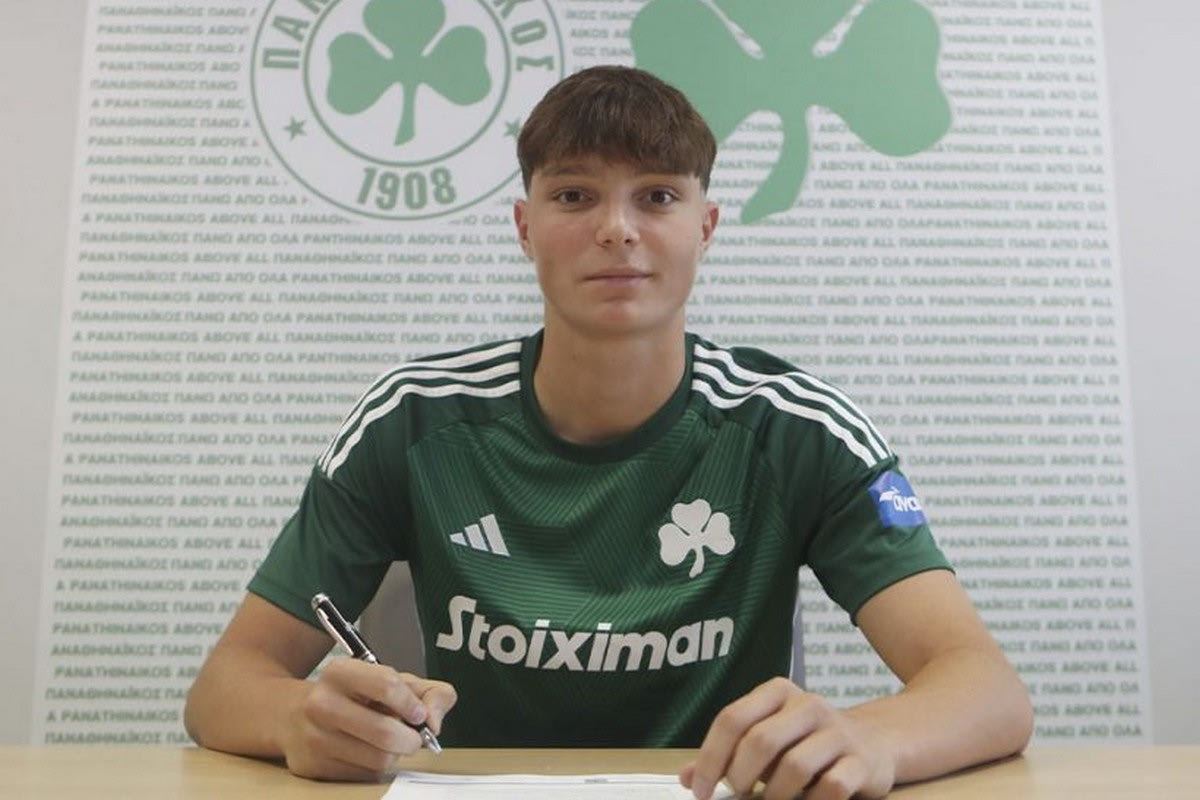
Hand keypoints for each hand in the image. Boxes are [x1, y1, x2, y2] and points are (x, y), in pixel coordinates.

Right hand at [280, 658, 456, 780]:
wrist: (291, 714)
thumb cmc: (351, 696)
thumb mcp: (388, 680)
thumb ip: (428, 692)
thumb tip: (434, 722)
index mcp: (340, 672)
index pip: (387, 685)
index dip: (412, 704)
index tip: (419, 715)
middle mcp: (321, 703)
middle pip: (386, 732)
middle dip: (411, 739)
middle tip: (414, 737)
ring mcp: (314, 737)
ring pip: (378, 758)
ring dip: (395, 754)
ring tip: (389, 743)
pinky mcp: (312, 766)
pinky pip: (363, 774)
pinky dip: (375, 766)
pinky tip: (367, 752)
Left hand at [681, 677, 894, 799]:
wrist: (872, 742)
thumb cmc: (804, 744)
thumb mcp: (765, 741)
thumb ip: (727, 755)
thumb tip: (689, 778)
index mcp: (777, 692)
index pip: (733, 719)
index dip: (711, 758)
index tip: (701, 790)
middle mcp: (808, 704)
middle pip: (760, 740)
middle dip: (740, 777)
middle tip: (737, 794)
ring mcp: (837, 731)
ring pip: (794, 767)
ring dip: (775, 796)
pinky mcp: (861, 761)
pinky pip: (830, 787)